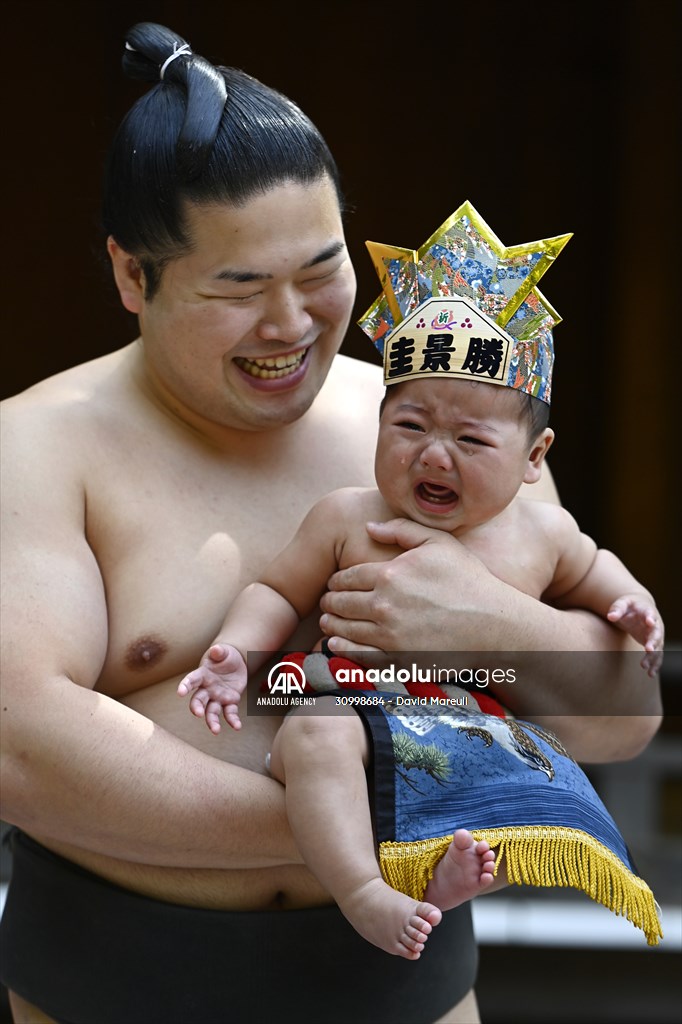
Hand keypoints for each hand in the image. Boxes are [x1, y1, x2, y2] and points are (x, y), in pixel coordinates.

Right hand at [177, 644, 246, 732]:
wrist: (235, 662)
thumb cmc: (224, 656)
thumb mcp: (223, 651)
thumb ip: (219, 652)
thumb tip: (216, 649)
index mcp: (202, 675)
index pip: (191, 680)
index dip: (185, 686)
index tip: (180, 692)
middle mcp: (207, 689)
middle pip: (198, 700)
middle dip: (196, 707)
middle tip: (197, 714)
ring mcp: (217, 697)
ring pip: (211, 712)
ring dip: (212, 721)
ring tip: (216, 730)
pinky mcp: (229, 702)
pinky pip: (230, 713)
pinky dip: (233, 720)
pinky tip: (237, 726)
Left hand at [319, 518, 495, 658]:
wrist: (494, 625)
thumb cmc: (469, 581)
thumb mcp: (439, 543)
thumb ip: (401, 529)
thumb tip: (369, 527)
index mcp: (390, 574)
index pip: (347, 577)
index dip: (335, 580)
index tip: (333, 583)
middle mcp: (384, 605)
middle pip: (340, 603)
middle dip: (330, 601)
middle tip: (327, 602)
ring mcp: (389, 636)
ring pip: (344, 630)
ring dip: (331, 625)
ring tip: (328, 622)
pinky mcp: (397, 660)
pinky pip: (358, 656)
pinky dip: (342, 650)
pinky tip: (336, 645)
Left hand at [607, 596, 664, 676]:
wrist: (640, 608)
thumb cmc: (629, 606)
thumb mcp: (622, 603)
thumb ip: (617, 609)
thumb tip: (610, 616)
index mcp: (647, 611)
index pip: (650, 614)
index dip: (650, 618)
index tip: (650, 622)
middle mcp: (655, 625)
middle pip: (656, 634)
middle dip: (653, 642)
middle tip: (648, 649)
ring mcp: (655, 635)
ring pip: (657, 647)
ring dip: (652, 657)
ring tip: (643, 666)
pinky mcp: (654, 644)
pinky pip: (656, 655)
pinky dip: (654, 664)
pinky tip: (650, 674)